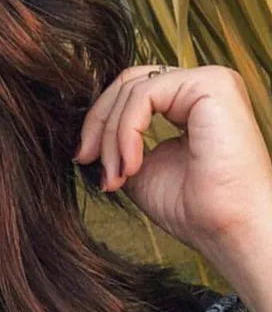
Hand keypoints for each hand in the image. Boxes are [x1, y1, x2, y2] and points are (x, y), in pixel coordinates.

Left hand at [74, 64, 271, 256]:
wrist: (228, 229)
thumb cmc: (193, 208)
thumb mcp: (138, 168)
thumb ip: (118, 143)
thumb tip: (87, 137)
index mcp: (189, 103)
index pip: (131, 91)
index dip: (100, 121)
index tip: (84, 158)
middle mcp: (202, 86)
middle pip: (128, 83)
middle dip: (98, 123)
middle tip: (86, 160)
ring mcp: (209, 81)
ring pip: (131, 89)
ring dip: (111, 137)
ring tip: (116, 176)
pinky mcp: (211, 85)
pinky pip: (144, 95)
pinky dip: (126, 132)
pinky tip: (131, 166)